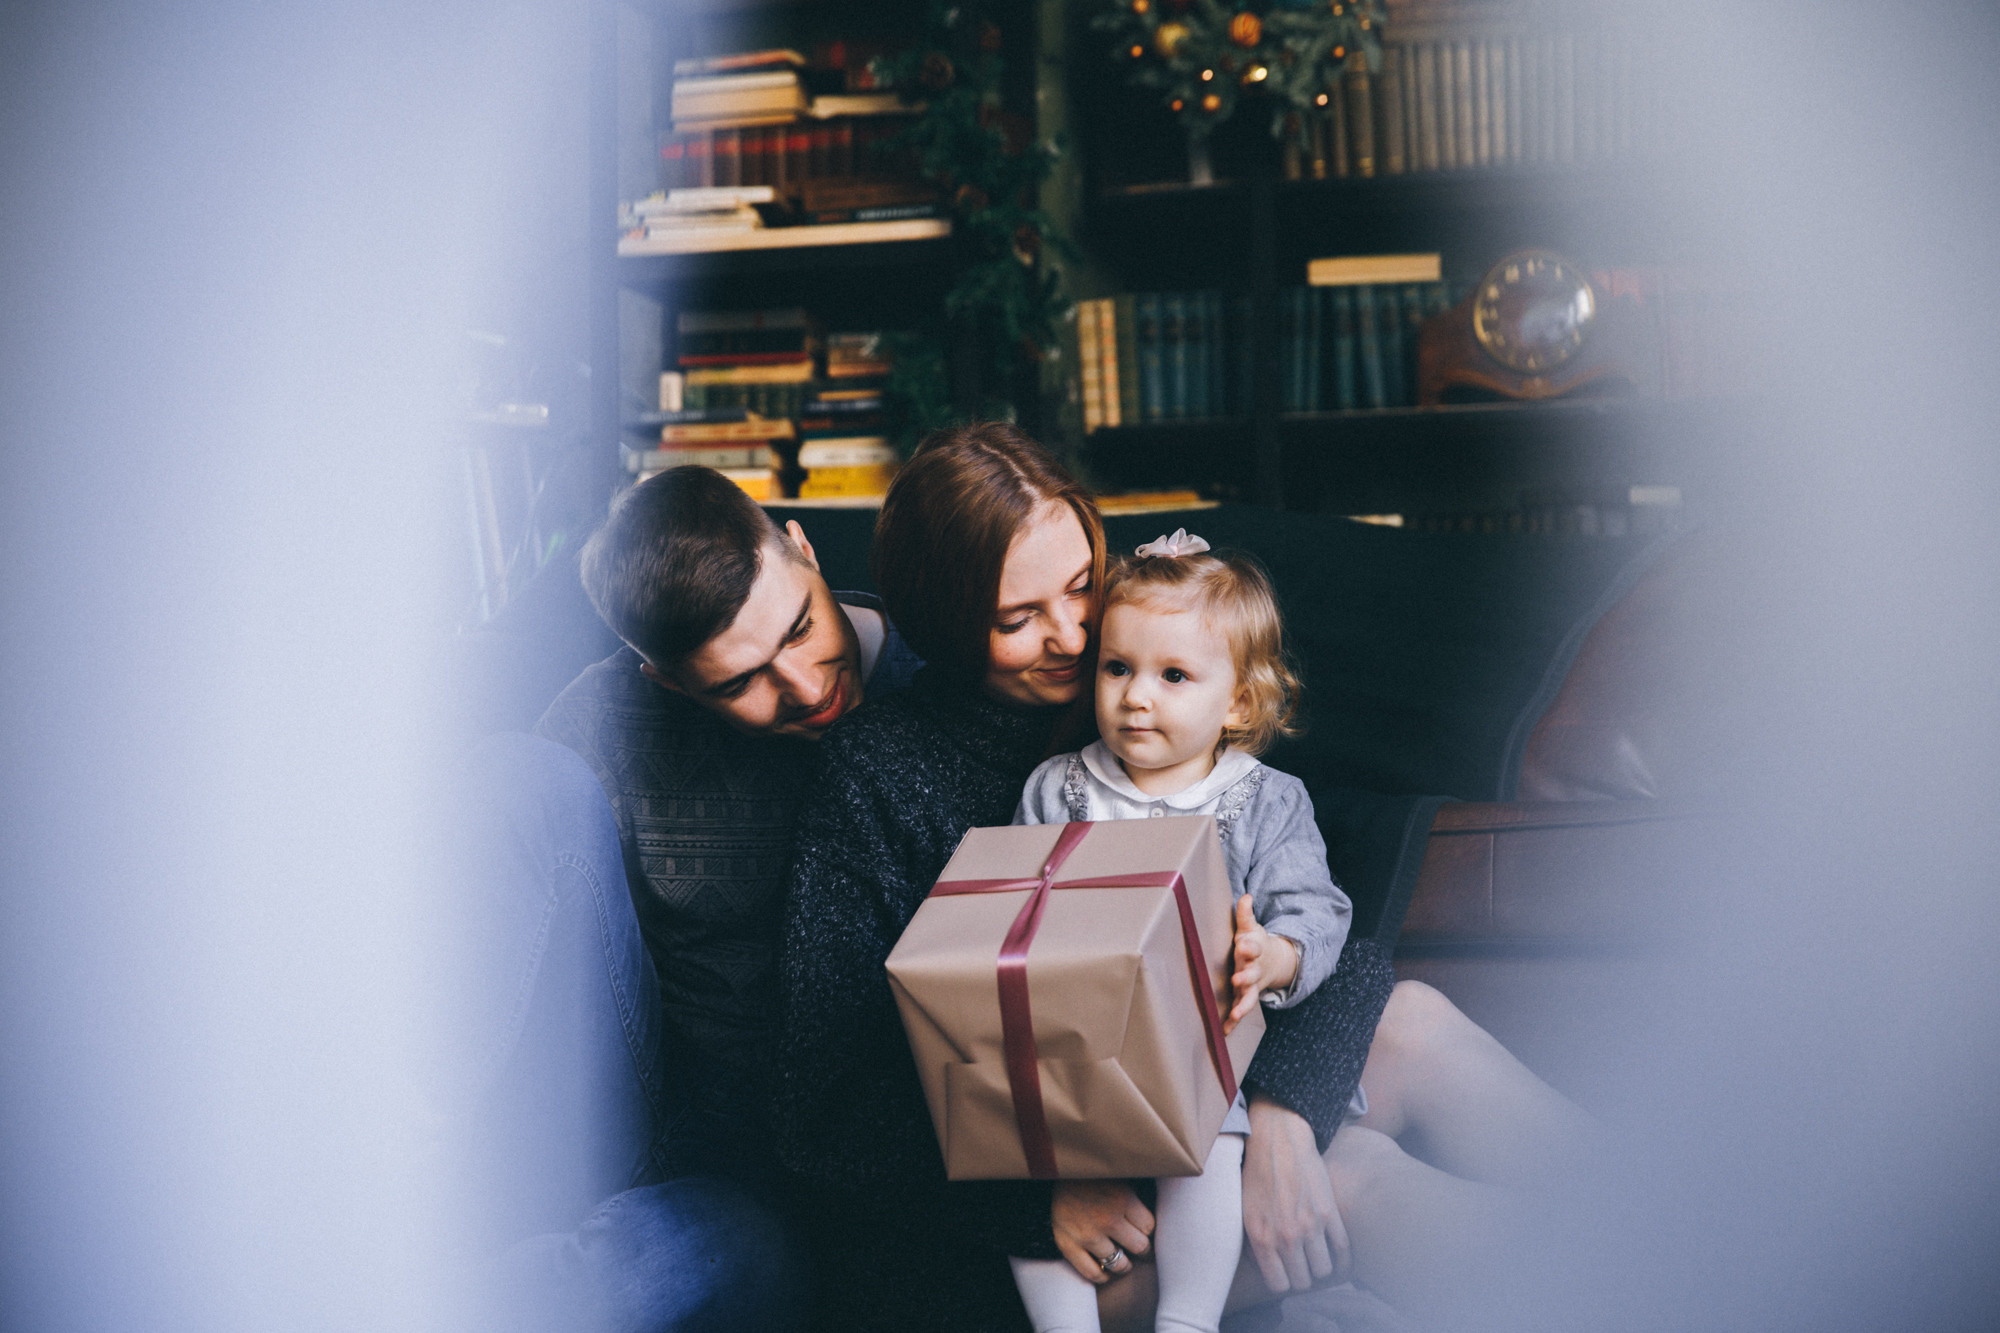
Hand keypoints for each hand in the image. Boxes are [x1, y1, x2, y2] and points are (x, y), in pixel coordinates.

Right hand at [1051, 1180, 1154, 1283]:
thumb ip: (1135, 1196)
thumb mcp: (1118, 1177)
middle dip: (1141, 1249)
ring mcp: (1088, 1235)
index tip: (1143, 1231)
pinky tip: (1105, 1272)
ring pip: (1119, 1264)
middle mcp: (1108, 1219)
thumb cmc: (1091, 1175)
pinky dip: (1102, 1276)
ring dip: (1124, 1265)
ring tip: (1123, 1263)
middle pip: (1139, 1247)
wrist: (1053, 1174)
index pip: (1149, 1227)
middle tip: (1139, 1249)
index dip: (1147, 1230)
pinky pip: (1092, 1272)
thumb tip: (1152, 1220)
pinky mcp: (1068, 1245)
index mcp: (1123, 1198)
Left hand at [1226, 896, 1297, 1032]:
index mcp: (1254, 950)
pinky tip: (1224, 1032)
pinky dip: (1233, 1022)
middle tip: (1237, 979)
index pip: (1253, 947)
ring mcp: (1251, 985)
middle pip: (1252, 974)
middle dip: (1245, 977)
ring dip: (1242, 1006)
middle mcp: (1254, 969)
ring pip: (1249, 997)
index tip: (1243, 945)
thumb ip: (1245, 915)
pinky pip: (1240, 1010)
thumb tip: (1246, 896)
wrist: (1272, 963)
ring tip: (1236, 1014)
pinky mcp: (1245, 997)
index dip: (1249, 947)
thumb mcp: (1249, 928)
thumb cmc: (1253, 942)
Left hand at [1241, 1096, 1348, 1292]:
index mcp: (1261, 1238)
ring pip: (1324, 1271)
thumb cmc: (1257, 1175)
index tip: (1285, 1272)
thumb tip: (1265, 1269)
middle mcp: (1285, 1237)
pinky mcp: (1329, 1214)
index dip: (1283, 1281)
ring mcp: (1309, 1226)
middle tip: (1301, 1263)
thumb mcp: (1243, 1212)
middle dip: (1302, 1275)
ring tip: (1317, 1254)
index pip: (1279, 1285)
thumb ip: (1253, 1244)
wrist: (1278, 1141)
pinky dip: (1342, 1255)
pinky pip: (1342, 1250)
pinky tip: (1336, 1251)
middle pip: (1303, 1282)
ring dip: (1321, 1265)